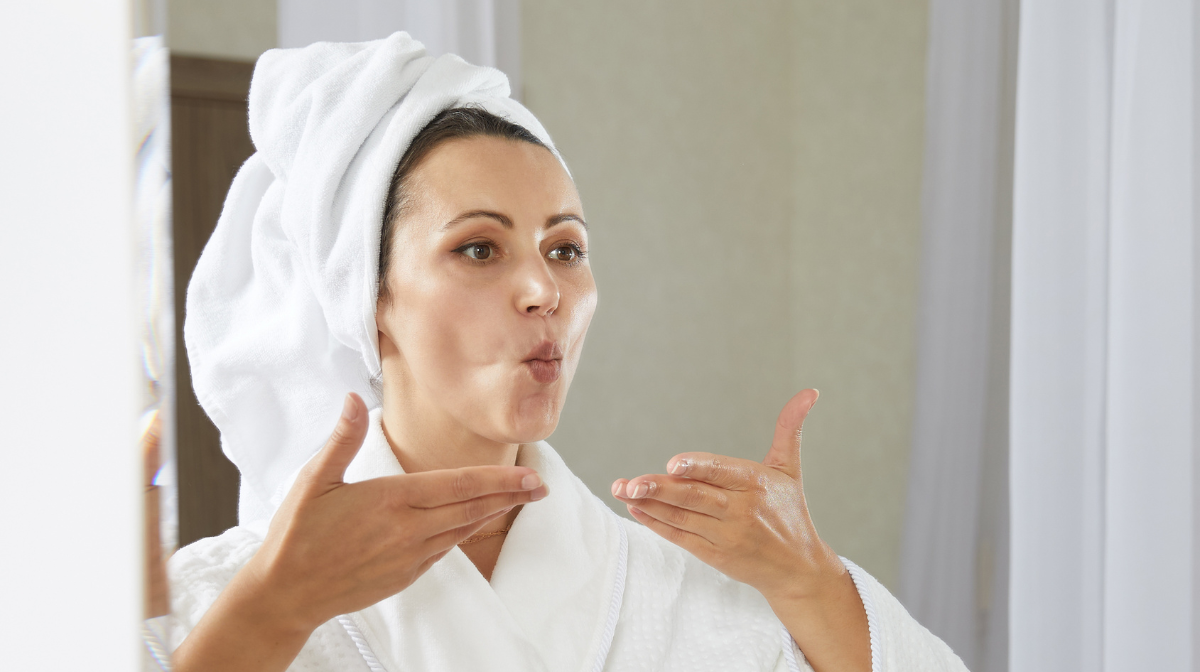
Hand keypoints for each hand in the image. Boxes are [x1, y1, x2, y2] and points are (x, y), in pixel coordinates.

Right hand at [174, 393, 548, 671]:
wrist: (285, 594)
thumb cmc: (297, 535)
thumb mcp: (314, 480)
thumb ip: (342, 439)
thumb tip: (354, 398)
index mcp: (391, 500)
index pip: (458, 485)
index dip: (499, 480)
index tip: (529, 475)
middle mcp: (409, 529)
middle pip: (472, 507)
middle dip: (510, 495)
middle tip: (542, 486)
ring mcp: (410, 555)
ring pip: (464, 528)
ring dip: (495, 512)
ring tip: (522, 499)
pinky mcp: (406, 574)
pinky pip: (447, 548)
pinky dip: (468, 531)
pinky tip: (478, 521)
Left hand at [612, 390, 869, 671]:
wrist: (798, 569)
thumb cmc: (790, 513)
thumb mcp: (789, 470)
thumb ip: (789, 430)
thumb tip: (810, 392)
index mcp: (756, 484)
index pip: (721, 472)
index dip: (697, 468)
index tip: (672, 464)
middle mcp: (741, 510)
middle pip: (695, 497)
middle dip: (660, 489)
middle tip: (631, 482)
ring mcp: (726, 535)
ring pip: (682, 517)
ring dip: (649, 504)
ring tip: (623, 490)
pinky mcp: (715, 555)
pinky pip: (681, 537)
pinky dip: (657, 524)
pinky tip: (636, 510)